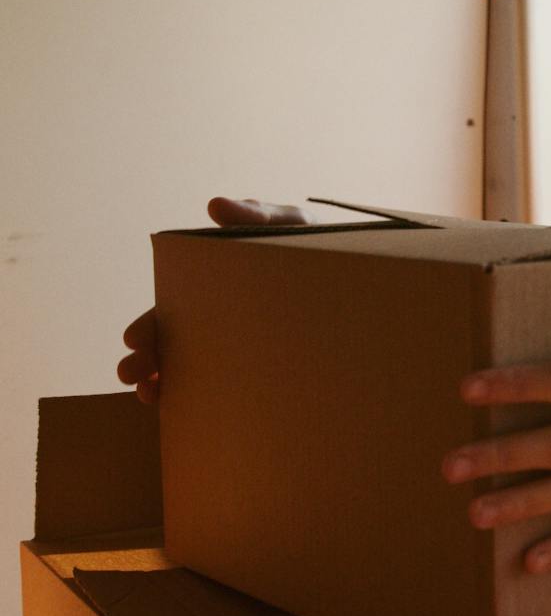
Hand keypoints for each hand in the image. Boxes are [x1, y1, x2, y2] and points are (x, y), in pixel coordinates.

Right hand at [116, 196, 313, 399]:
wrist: (355, 275)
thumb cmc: (312, 246)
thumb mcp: (286, 226)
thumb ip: (254, 216)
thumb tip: (215, 206)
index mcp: (214, 288)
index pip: (172, 309)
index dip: (150, 325)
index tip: (133, 339)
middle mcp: (217, 321)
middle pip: (172, 343)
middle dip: (146, 359)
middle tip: (129, 374)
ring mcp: (236, 346)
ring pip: (189, 369)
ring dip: (161, 382)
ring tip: (149, 396)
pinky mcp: (261, 367)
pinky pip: (225, 388)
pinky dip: (197, 399)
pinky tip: (182, 409)